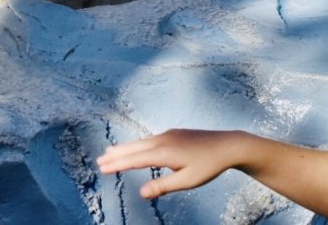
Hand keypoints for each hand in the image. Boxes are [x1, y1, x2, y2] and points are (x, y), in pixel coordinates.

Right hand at [97, 129, 246, 198]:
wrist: (228, 145)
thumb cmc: (208, 165)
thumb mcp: (187, 181)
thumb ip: (163, 186)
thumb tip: (142, 193)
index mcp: (164, 152)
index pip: (135, 159)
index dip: (118, 164)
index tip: (103, 168)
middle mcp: (163, 140)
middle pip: (134, 147)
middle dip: (117, 154)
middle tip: (100, 160)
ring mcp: (168, 135)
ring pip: (141, 142)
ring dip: (125, 148)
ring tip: (111, 152)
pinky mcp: (174, 134)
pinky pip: (150, 139)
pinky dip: (138, 144)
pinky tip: (136, 148)